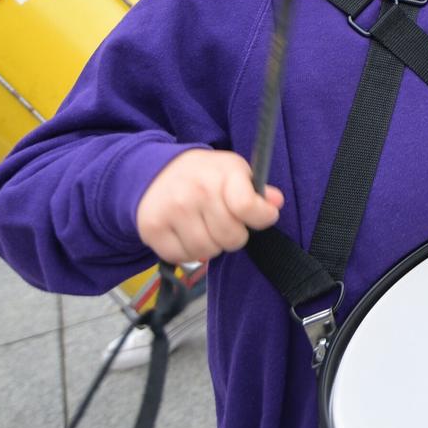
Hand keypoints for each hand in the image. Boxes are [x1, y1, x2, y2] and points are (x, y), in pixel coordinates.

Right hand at [134, 149, 281, 264]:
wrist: (155, 171)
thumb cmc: (203, 174)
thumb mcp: (233, 170)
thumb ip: (256, 189)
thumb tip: (275, 203)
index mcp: (222, 174)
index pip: (247, 206)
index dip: (261, 217)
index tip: (262, 215)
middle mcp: (196, 192)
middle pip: (231, 237)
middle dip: (235, 235)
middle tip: (226, 223)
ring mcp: (172, 211)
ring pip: (207, 252)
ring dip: (211, 246)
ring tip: (206, 229)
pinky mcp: (152, 228)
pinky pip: (181, 257)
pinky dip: (188, 252)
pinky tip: (187, 235)